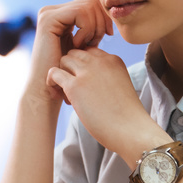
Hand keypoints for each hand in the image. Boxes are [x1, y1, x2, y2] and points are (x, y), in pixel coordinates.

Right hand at [25, 0, 113, 110]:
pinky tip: (78, 45)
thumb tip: (111, 11)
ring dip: (94, 27)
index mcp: (60, 14)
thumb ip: (93, 27)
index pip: (91, 1)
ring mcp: (48, 13)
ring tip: (86, 46)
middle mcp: (51, 10)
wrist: (48, 90)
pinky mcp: (49, 19)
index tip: (105, 36)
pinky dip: (86, 29)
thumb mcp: (85, 45)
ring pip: (88, 5)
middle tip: (96, 42)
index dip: (104, 17)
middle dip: (101, 20)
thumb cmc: (68, 74)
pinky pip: (81, 13)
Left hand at [47, 46, 165, 159]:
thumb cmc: (126, 116)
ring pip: (63, 60)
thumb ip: (106, 78)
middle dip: (71, 69)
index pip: (89, 52)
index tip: (85, 83)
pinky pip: (54, 73)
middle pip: (75, 53)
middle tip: (75, 91)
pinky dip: (52, 83)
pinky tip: (58, 96)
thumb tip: (87, 83)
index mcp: (113, 60)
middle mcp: (100, 61)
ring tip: (69, 97)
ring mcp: (87, 72)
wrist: (131, 130)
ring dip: (62, 75)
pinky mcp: (75, 86)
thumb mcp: (120, 87)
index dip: (83, 66)